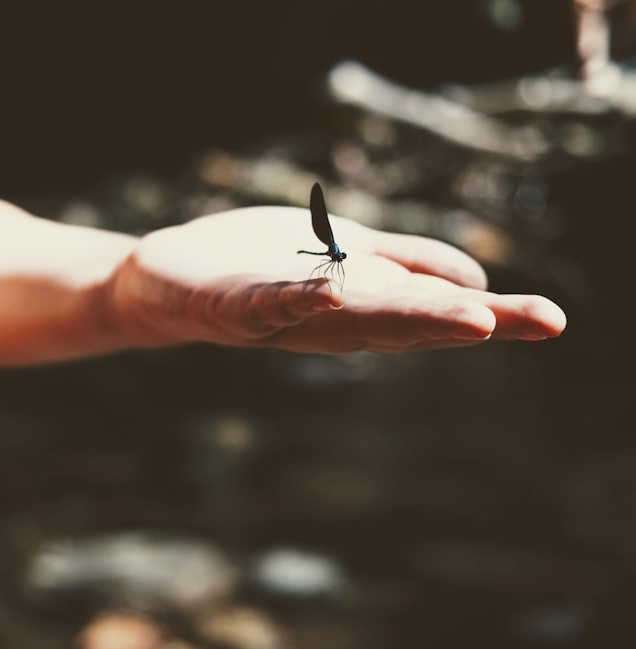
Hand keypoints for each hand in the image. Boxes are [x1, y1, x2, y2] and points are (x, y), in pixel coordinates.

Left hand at [104, 206, 565, 353]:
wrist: (166, 284)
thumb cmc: (258, 267)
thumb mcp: (345, 259)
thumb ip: (407, 266)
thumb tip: (481, 282)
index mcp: (358, 305)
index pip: (429, 309)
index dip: (489, 315)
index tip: (548, 320)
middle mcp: (328, 320)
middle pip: (397, 320)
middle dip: (452, 321)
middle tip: (511, 323)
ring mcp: (281, 316)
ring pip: (346, 317)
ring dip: (400, 316)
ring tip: (460, 315)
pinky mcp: (231, 304)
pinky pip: (268, 300)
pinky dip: (298, 296)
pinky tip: (330, 287)